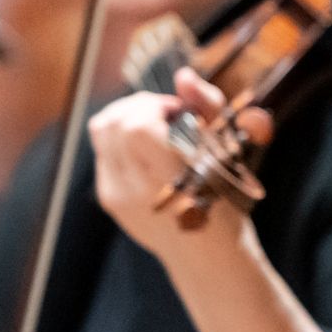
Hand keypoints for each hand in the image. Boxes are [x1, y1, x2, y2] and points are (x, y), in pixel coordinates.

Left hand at [88, 68, 271, 266]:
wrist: (208, 256)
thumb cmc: (227, 200)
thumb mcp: (230, 153)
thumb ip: (208, 108)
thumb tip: (184, 75)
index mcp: (173, 178)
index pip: (137, 126)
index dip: (153, 106)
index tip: (177, 111)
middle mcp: (138, 188)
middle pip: (112, 122)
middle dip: (139, 105)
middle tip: (167, 113)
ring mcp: (117, 194)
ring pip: (101, 131)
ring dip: (127, 116)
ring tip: (155, 126)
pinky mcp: (107, 198)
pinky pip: (103, 151)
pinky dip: (122, 138)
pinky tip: (148, 149)